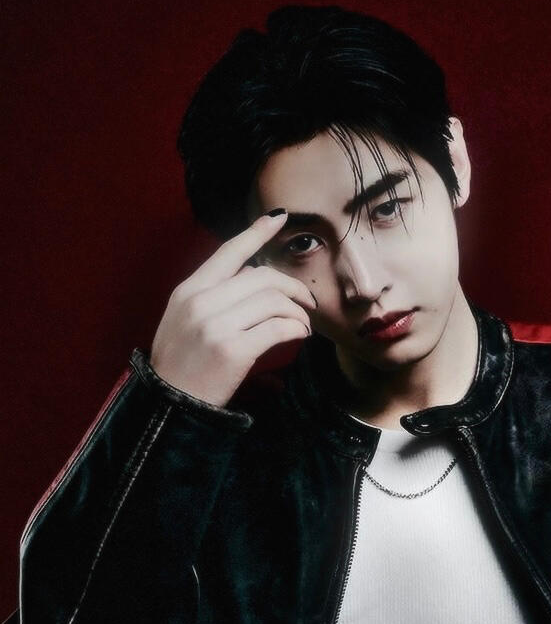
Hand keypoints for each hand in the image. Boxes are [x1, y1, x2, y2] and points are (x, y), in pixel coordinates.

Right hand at [150, 211, 316, 406]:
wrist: (170, 405)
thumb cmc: (182, 365)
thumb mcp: (184, 320)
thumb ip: (213, 296)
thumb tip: (251, 275)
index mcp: (189, 290)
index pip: (228, 252)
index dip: (256, 232)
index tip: (279, 218)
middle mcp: (201, 302)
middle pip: (261, 276)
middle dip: (293, 286)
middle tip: (307, 302)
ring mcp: (215, 325)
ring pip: (273, 300)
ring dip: (298, 311)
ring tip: (303, 324)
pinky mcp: (232, 350)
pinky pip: (277, 328)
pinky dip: (296, 328)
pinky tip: (300, 335)